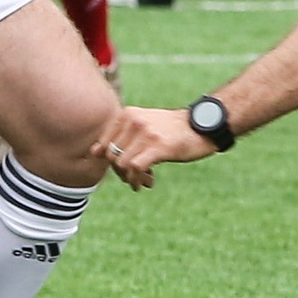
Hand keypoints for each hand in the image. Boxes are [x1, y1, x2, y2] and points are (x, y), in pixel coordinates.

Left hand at [91, 106, 217, 190]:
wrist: (203, 126)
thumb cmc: (172, 129)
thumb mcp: (144, 125)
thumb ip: (121, 135)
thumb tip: (94, 152)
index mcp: (127, 114)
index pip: (104, 144)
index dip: (112, 161)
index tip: (125, 169)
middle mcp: (133, 120)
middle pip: (112, 156)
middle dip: (120, 172)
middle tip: (134, 178)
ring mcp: (145, 132)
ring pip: (121, 164)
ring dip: (129, 178)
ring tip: (142, 182)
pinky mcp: (157, 146)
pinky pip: (135, 168)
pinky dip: (137, 180)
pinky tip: (147, 182)